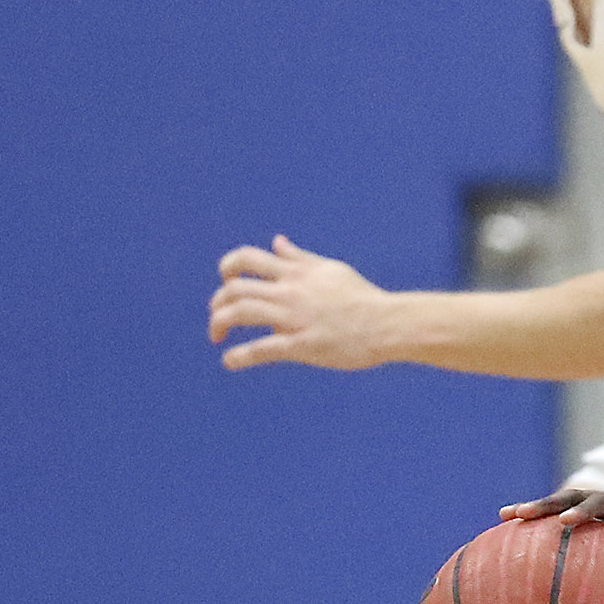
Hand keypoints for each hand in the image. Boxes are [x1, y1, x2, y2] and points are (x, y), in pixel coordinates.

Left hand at [208, 235, 402, 371]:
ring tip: (217, 336)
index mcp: (295, 272)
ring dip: (218, 323)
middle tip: (218, 317)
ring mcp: (293, 318)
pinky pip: (260, 349)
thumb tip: (277, 241)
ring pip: (240, 313)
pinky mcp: (301, 345)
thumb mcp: (329, 269)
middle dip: (217, 302)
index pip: (247, 258)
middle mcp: (289, 291)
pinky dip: (238, 356)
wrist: (387, 324)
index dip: (227, 267)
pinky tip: (229, 361)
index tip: (225, 281)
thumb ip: (299, 257)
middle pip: (235, 287)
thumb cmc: (361, 297)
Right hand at [501, 484, 603, 562]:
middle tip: (516, 514)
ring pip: (567, 505)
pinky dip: (547, 527)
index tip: (566, 522)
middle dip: (548, 504)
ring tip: (503, 518)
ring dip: (538, 510)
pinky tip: (520, 541)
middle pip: (576, 497)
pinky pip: (571, 522)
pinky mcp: (603, 521)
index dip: (588, 510)